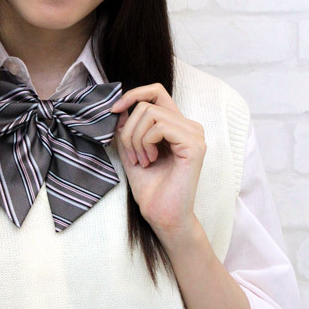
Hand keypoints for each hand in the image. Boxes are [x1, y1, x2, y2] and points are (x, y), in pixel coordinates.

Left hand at [110, 83, 206, 245]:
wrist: (163, 216)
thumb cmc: (151, 189)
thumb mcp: (131, 151)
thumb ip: (127, 128)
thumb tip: (119, 107)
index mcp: (177, 125)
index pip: (156, 92)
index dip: (133, 95)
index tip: (114, 111)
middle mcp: (190, 126)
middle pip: (148, 104)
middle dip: (129, 129)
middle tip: (132, 155)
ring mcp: (194, 135)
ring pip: (150, 114)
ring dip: (135, 138)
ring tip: (141, 160)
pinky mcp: (194, 145)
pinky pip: (159, 127)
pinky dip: (145, 143)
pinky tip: (150, 161)